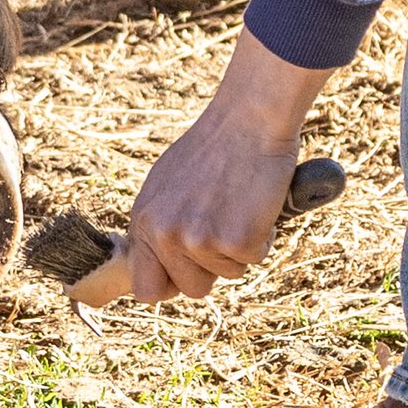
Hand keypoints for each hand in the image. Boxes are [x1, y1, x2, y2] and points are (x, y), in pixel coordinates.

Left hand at [124, 28, 338, 302]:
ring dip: (240, 247)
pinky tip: (256, 202)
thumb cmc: (214, 148)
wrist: (249, 118)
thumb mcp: (168, 185)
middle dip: (213, 268)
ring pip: (228, 274)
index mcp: (144, 220)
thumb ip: (160, 224)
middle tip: (224, 226)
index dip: (171, 285)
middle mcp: (166, 234)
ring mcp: (200, 239)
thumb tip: (158, 262)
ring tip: (238, 203)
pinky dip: (263, 236)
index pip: (146, 288)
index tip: (189, 272)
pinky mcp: (236, 240)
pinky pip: (256, 259)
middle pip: (192, 289)